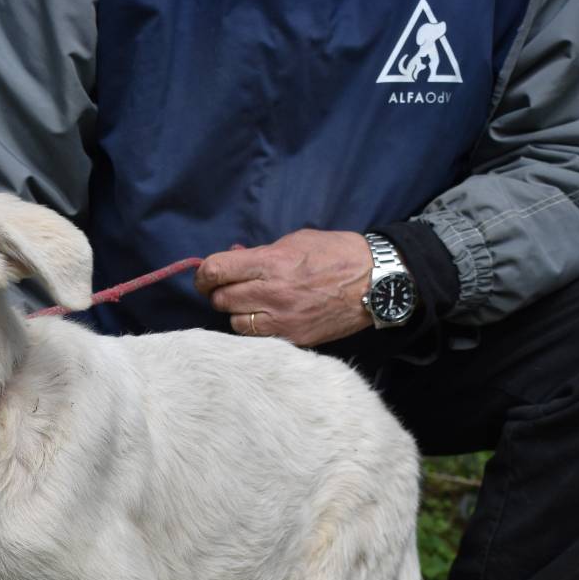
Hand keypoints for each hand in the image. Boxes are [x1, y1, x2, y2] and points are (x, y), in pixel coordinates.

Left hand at [194, 230, 373, 346]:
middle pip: (221, 299)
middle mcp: (272, 292)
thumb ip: (261, 253)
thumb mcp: (296, 241)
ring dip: (237, 313)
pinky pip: (257, 337)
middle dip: (221, 293)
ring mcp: (282, 319)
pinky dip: (255, 329)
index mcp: (271, 263)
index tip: (205, 277)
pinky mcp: (293, 338)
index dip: (204, 275)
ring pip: (235, 322)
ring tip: (252, 304)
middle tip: (231, 289)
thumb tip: (234, 260)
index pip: (216, 271)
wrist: (375, 282)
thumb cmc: (336, 254)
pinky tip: (266, 319)